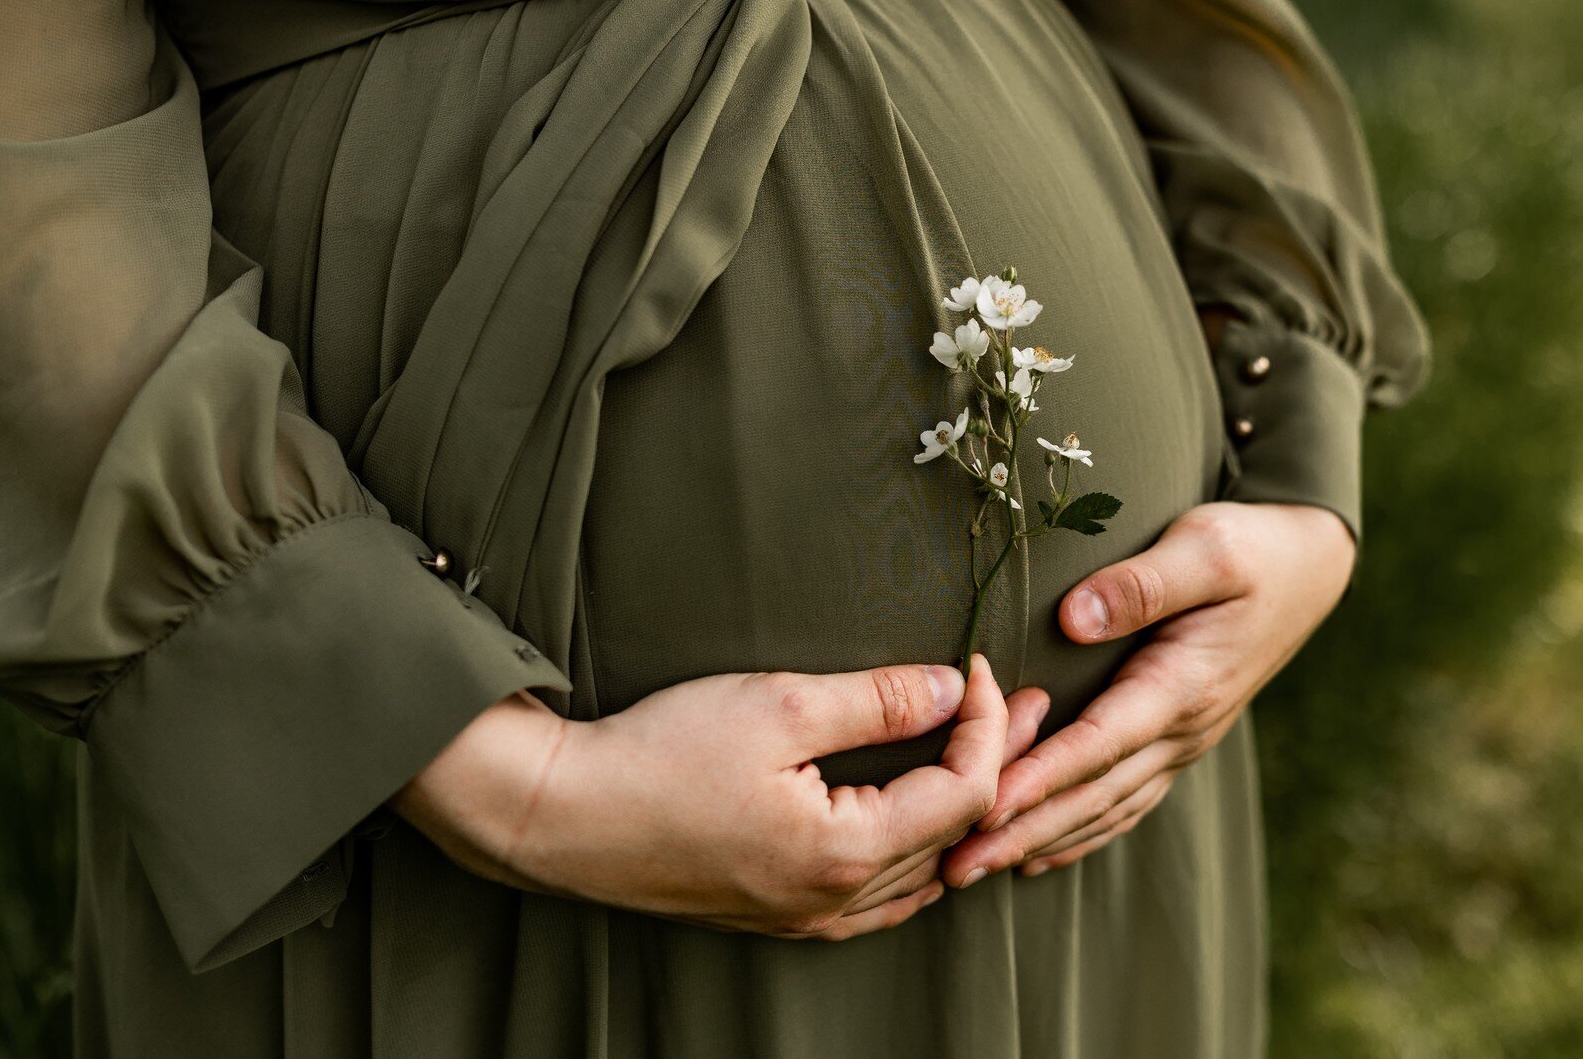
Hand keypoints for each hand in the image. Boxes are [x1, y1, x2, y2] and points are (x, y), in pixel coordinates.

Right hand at [398, 654, 1037, 939]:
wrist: (560, 816)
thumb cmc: (658, 755)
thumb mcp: (777, 705)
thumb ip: (878, 700)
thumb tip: (950, 688)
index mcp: (846, 852)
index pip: (967, 790)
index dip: (989, 724)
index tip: (976, 666)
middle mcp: (837, 901)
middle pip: (959, 837)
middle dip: (997, 762)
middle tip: (1022, 705)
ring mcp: (808, 917)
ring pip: (925, 875)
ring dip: (962, 810)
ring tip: (986, 749)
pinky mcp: (780, 915)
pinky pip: (881, 899)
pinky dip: (917, 853)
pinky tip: (917, 816)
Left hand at [940, 502, 1353, 886]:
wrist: (1306, 569)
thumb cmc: (1252, 549)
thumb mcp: (1206, 548)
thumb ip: (1143, 583)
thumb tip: (1073, 617)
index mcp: (1184, 685)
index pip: (1100, 742)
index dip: (1040, 777)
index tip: (983, 807)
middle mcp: (1183, 729)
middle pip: (1094, 794)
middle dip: (1022, 833)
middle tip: (952, 868)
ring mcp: (1181, 742)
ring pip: (1105, 809)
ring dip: (1038, 842)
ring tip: (971, 871)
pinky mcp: (1175, 740)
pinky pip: (1122, 802)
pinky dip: (1077, 834)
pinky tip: (1035, 854)